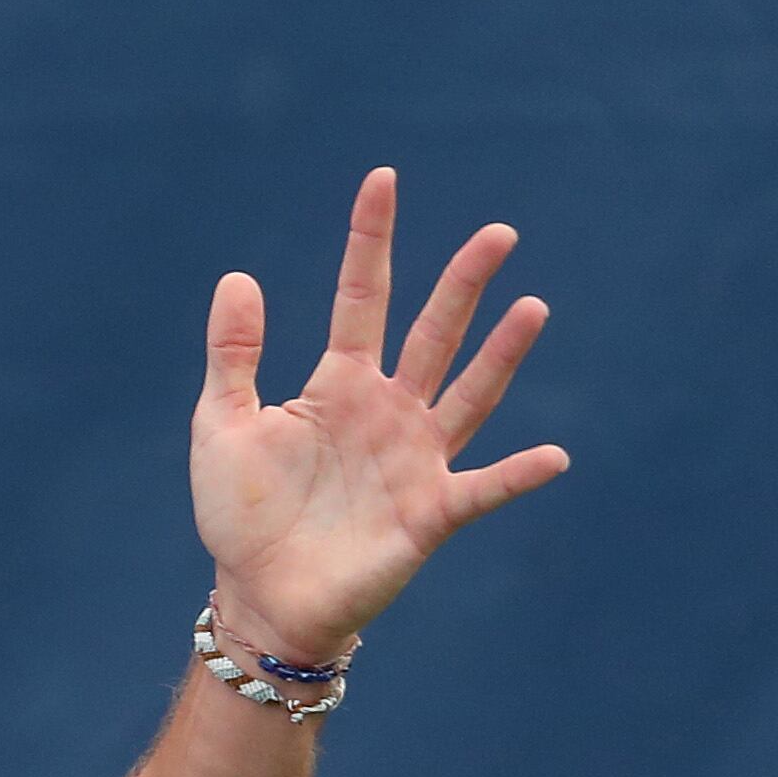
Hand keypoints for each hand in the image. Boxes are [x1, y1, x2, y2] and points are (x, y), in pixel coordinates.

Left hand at [190, 168, 569, 661]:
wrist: (261, 595)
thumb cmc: (242, 515)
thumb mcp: (223, 426)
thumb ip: (233, 355)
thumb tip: (238, 276)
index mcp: (337, 386)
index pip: (360, 299)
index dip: (370, 241)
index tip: (382, 180)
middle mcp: (387, 412)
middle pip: (432, 334)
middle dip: (462, 285)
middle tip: (497, 233)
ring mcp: (416, 459)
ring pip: (468, 395)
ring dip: (501, 355)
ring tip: (531, 307)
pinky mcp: (430, 513)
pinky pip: (483, 489)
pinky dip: (518, 474)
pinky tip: (554, 455)